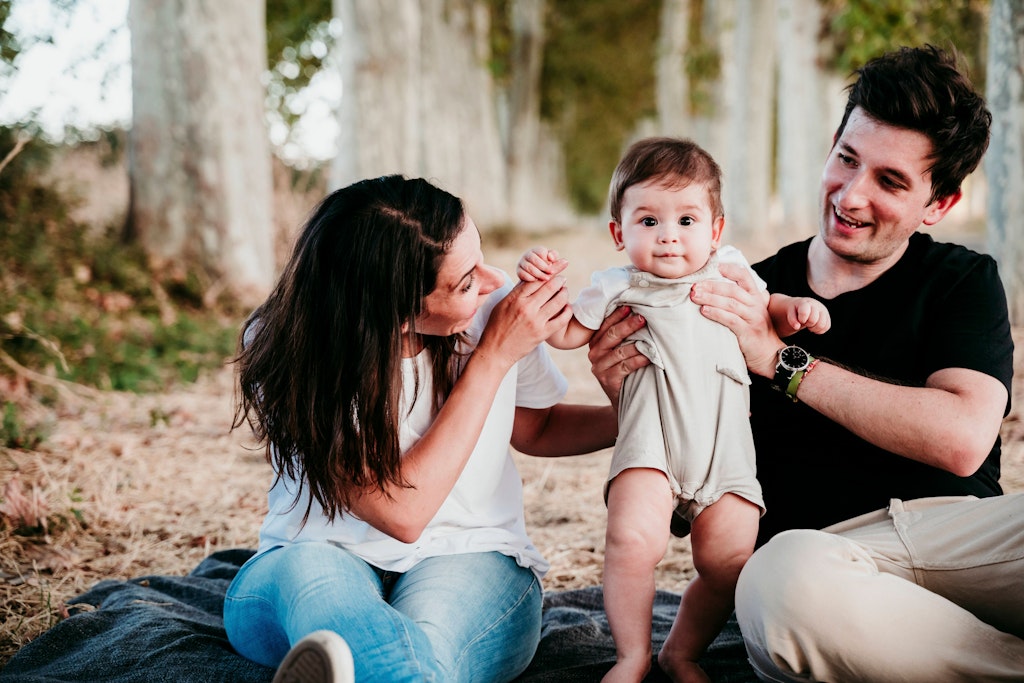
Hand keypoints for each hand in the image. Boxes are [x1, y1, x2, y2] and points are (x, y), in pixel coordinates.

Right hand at [477, 274, 571, 367]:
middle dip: (559, 280)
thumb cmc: (497, 326)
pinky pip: (562, 319)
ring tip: (565, 291)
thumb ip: (516, 292)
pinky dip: (567, 311)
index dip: (546, 274)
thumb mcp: (502, 305)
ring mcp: (536, 321)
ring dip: (564, 293)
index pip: (535, 280)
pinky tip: (567, 307)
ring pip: (558, 301)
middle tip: (562, 279)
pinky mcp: (542, 333)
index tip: (551, 272)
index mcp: (515, 299)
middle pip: (549, 287)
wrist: (496, 351)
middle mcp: (526, 308)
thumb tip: (529, 280)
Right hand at [516, 247, 566, 281]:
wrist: (537, 273)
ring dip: (539, 274)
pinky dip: (530, 277)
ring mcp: (522, 263)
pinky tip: (537, 280)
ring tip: (546, 278)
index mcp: (536, 250)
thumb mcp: (552, 258)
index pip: (541, 252)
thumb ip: (554, 255)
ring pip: (529, 267)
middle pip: (534, 259)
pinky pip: (522, 274)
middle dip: (544, 267)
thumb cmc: (547, 264)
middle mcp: (528, 255)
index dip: (547, 260)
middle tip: (551, 273)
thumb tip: (550, 257)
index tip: (552, 266)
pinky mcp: (518, 271)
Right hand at [587, 306, 649, 407]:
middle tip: (642, 318)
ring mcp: (599, 367)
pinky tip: (648, 356)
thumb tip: (639, 314)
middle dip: (627, 325)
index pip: (605, 325)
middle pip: (611, 336)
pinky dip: (638, 360)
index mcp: (596, 342)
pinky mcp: (607, 380)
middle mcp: (594, 353)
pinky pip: (625, 366)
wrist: (624, 399)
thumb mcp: (620, 351)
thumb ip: (623, 336)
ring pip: (619, 351)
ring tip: (649, 337)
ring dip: (636, 344)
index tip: (630, 307)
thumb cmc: (625, 369)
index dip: (617, 315)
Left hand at [690, 262, 781, 377]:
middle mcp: (756, 305)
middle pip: (732, 289)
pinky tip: (704, 310)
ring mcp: (753, 318)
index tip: (712, 266)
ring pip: (730, 303)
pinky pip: (731, 320)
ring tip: (694, 296)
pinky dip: (716, 314)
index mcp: (755, 296)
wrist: (770, 355)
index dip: (728, 269)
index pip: (744, 276)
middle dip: (711, 285)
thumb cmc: (753, 332)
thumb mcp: (748, 313)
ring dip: (710, 298)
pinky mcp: (749, 332)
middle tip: (694, 285)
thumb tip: (709, 289)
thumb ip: (735, 301)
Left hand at [791, 298, 830, 334]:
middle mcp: (816, 305)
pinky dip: (819, 330)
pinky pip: (827, 327)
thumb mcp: (790, 313)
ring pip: (822, 325)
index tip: (800, 319)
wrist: (803, 306)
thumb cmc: (795, 310)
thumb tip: (797, 327)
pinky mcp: (827, 316)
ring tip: (809, 324)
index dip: (801, 320)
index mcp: (805, 303)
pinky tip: (814, 326)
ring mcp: (823, 310)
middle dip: (807, 324)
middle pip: (813, 320)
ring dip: (814, 328)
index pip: (804, 312)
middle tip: (804, 322)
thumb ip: (792, 319)